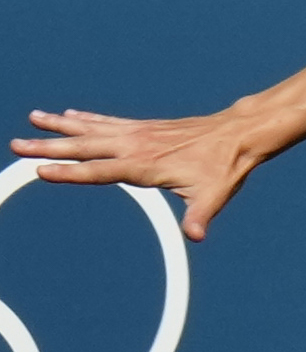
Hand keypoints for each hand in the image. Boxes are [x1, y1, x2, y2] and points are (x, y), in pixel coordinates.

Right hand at [13, 108, 265, 238]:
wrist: (238, 134)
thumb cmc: (224, 167)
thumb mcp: (214, 196)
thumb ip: (199, 217)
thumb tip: (196, 237)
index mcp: (145, 165)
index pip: (99, 171)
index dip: (69, 173)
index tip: (40, 171)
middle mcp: (136, 145)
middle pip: (84, 147)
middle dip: (48, 146)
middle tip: (15, 145)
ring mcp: (138, 133)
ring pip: (91, 128)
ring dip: (60, 124)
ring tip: (32, 118)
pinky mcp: (144, 126)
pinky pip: (108, 121)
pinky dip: (87, 118)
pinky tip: (69, 114)